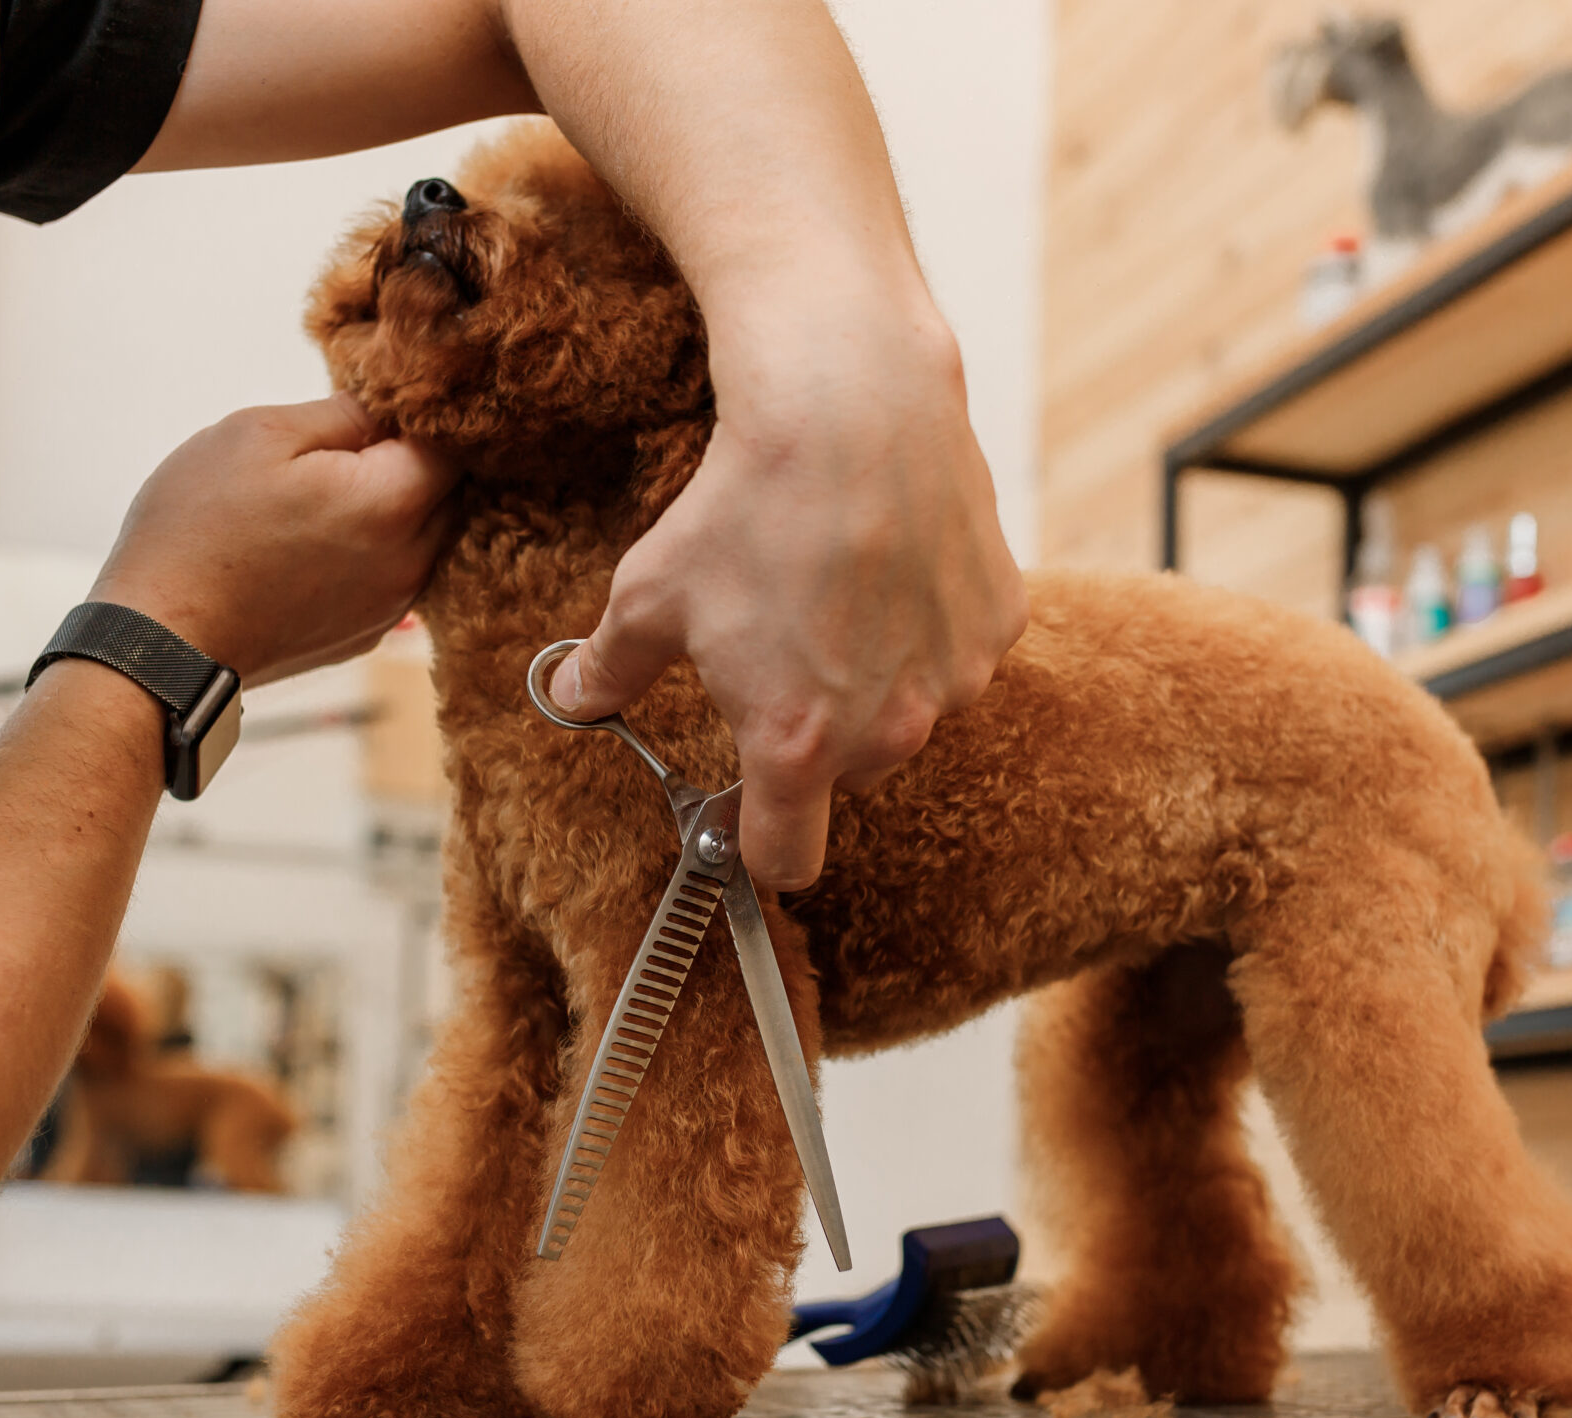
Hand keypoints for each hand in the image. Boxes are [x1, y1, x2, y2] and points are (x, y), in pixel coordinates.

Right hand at [92, 394, 458, 685]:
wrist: (162, 640)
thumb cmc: (199, 530)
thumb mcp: (259, 434)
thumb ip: (341, 413)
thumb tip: (384, 408)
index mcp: (392, 504)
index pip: (453, 446)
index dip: (422, 416)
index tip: (379, 404)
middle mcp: (409, 563)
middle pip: (448, 495)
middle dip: (412, 461)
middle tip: (347, 442)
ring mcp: (390, 607)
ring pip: (423, 539)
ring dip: (392, 509)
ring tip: (325, 493)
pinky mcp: (365, 635)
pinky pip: (392, 577)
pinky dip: (370, 551)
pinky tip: (314, 540)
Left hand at [548, 293, 1026, 889]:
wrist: (848, 403)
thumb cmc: (742, 505)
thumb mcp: (649, 594)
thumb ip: (609, 670)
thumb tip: (572, 697)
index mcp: (795, 746)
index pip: (787, 861)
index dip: (758, 843)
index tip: (747, 812)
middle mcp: (889, 732)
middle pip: (848, 777)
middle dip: (817, 736)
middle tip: (785, 656)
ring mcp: (955, 680)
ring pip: (910, 712)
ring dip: (880, 682)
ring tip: (840, 595)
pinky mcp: (999, 623)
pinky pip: (958, 651)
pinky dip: (929, 624)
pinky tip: (894, 561)